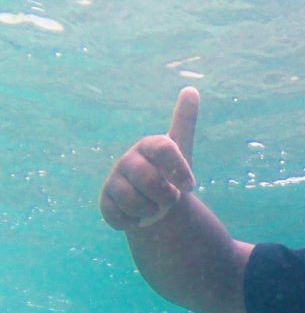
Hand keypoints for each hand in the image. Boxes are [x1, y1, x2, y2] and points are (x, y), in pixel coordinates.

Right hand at [99, 87, 198, 229]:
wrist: (157, 207)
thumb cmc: (171, 179)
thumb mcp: (183, 152)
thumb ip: (184, 123)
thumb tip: (191, 89)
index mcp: (151, 146)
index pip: (165, 148)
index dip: (179, 170)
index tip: (190, 186)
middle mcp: (130, 160)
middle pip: (149, 179)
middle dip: (166, 197)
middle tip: (169, 199)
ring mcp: (114, 180)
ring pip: (133, 201)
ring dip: (151, 211)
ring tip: (153, 207)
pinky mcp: (106, 203)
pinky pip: (120, 217)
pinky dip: (135, 223)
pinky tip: (137, 216)